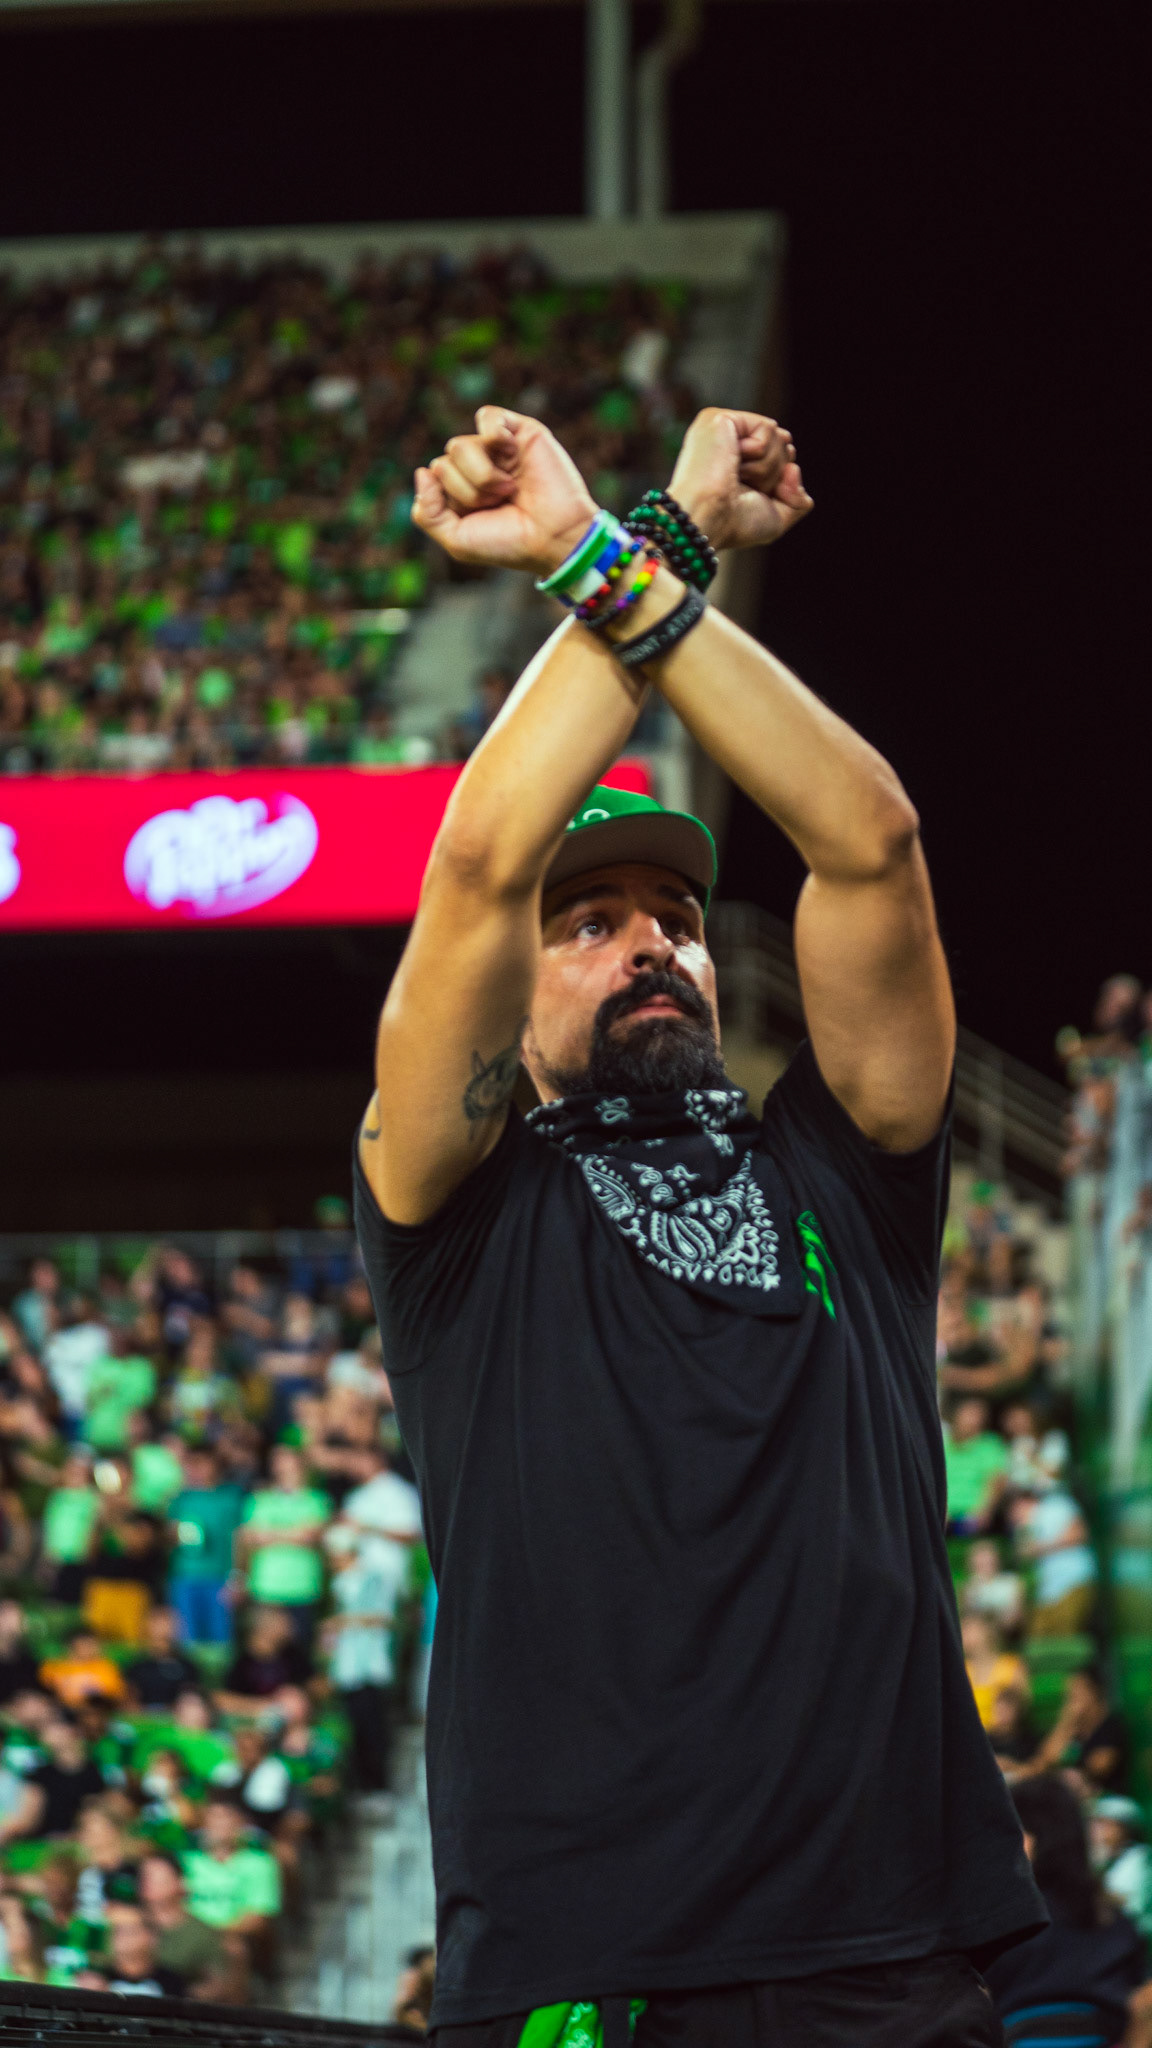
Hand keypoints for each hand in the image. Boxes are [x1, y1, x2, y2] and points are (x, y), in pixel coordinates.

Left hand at [412, 407, 597, 575]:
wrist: (553, 537)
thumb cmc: (510, 543)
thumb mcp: (457, 540)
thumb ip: (427, 513)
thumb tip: (422, 471)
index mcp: (462, 491)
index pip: (434, 477)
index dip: (451, 500)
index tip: (480, 516)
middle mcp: (477, 467)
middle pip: (444, 461)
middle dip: (467, 490)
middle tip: (499, 503)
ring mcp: (497, 450)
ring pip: (459, 445)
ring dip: (481, 474)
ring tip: (508, 489)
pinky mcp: (519, 432)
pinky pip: (487, 416)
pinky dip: (492, 434)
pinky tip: (509, 451)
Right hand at [669, 407, 812, 551]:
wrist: (708, 519)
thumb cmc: (733, 525)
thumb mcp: (776, 518)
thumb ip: (798, 500)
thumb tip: (793, 467)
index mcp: (737, 462)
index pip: (782, 457)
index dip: (780, 480)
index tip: (756, 495)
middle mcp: (728, 442)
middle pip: (784, 445)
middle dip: (775, 474)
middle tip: (744, 487)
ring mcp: (722, 429)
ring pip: (778, 436)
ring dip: (766, 467)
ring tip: (736, 477)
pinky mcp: (718, 418)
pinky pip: (767, 428)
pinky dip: (759, 452)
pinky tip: (733, 463)